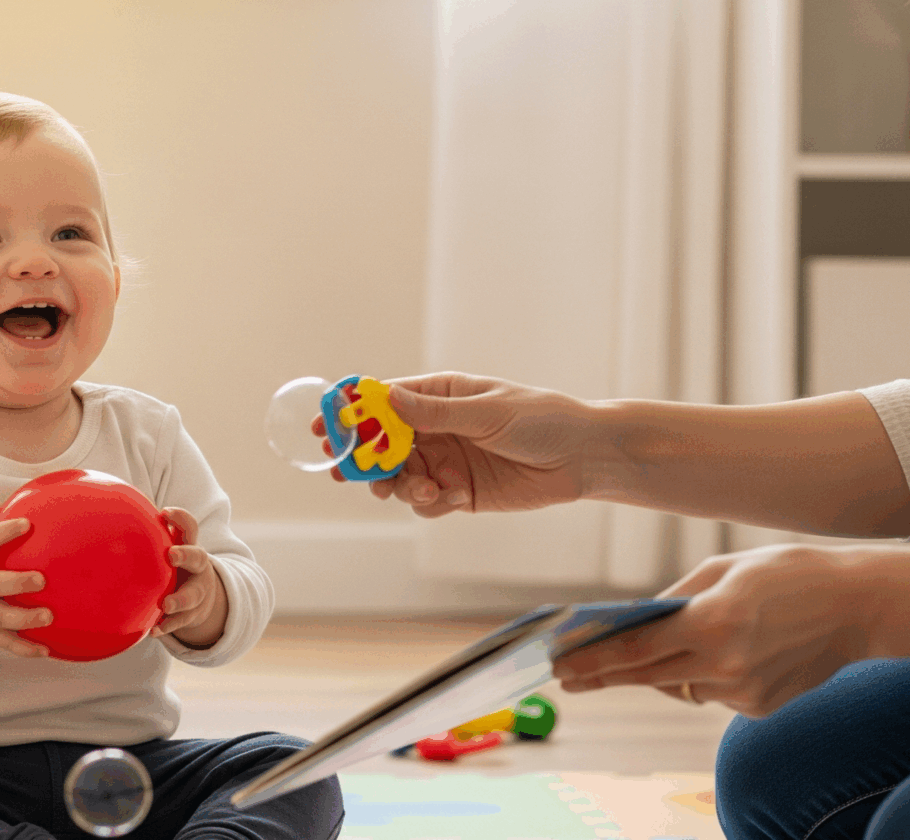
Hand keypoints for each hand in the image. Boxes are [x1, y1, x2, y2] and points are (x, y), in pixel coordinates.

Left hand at [151, 507, 228, 648]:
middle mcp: (197, 569)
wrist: (203, 599)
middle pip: (197, 558)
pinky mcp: (192, 614)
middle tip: (171, 555)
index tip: (165, 512)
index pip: (189, 528)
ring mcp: (198, 592)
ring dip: (180, 599)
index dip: (181, 519)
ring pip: (193, 596)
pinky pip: (181, 622)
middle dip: (186, 555)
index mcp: (190, 548)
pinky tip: (154, 631)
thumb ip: (148, 538)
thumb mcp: (169, 550)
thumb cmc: (175, 567)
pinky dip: (168, 626)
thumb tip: (106, 515)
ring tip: (167, 604)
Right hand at [317, 372, 596, 517]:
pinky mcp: (456, 493)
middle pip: (382, 444)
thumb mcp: (487, 412)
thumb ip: (435, 413)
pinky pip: (425, 503)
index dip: (352, 413)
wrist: (583, 458)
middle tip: (344, 469)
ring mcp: (444, 462)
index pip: (384, 401)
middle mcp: (435, 429)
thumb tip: (386, 400)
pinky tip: (448, 497)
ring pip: (398, 477)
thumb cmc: (541, 419)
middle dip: (362, 457)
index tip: (327, 426)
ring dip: (398, 485)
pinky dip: (428, 503)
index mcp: (439, 396)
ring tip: (416, 489)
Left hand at [551, 543, 875, 716]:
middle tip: (566, 677)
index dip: (591, 660)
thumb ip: (674, 599)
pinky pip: (710, 692)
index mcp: (712, 623)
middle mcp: (724, 664)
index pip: (635, 650)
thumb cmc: (786, 574)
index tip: (558, 666)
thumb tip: (632, 623)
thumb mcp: (722, 570)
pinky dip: (704, 674)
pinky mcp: (758, 706)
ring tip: (646, 650)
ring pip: (678, 685)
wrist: (858, 606)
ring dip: (659, 669)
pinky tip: (722, 650)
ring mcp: (743, 691)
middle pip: (645, 676)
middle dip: (602, 675)